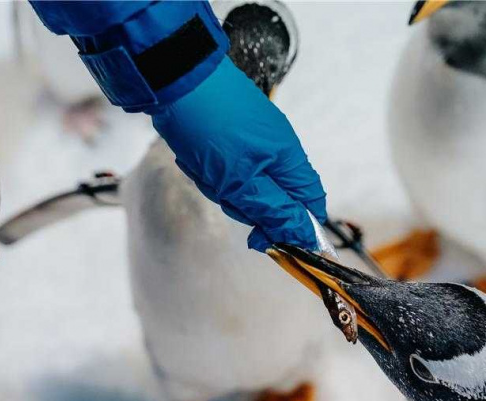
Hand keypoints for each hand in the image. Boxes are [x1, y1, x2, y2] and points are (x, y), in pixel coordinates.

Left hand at [151, 57, 325, 251]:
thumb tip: (303, 235)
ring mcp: (255, 140)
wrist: (175, 77)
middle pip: (275, 199)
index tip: (263, 238)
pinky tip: (194, 157)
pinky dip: (210, 170)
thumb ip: (273, 211)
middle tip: (222, 192)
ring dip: (221, 187)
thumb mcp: (240, 182)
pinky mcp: (234, 134)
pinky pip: (228, 168)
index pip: (310, 204)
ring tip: (202, 169)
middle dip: (245, 204)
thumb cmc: (210, 127)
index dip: (294, 227)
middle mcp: (278, 150)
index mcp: (289, 160)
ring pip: (246, 185)